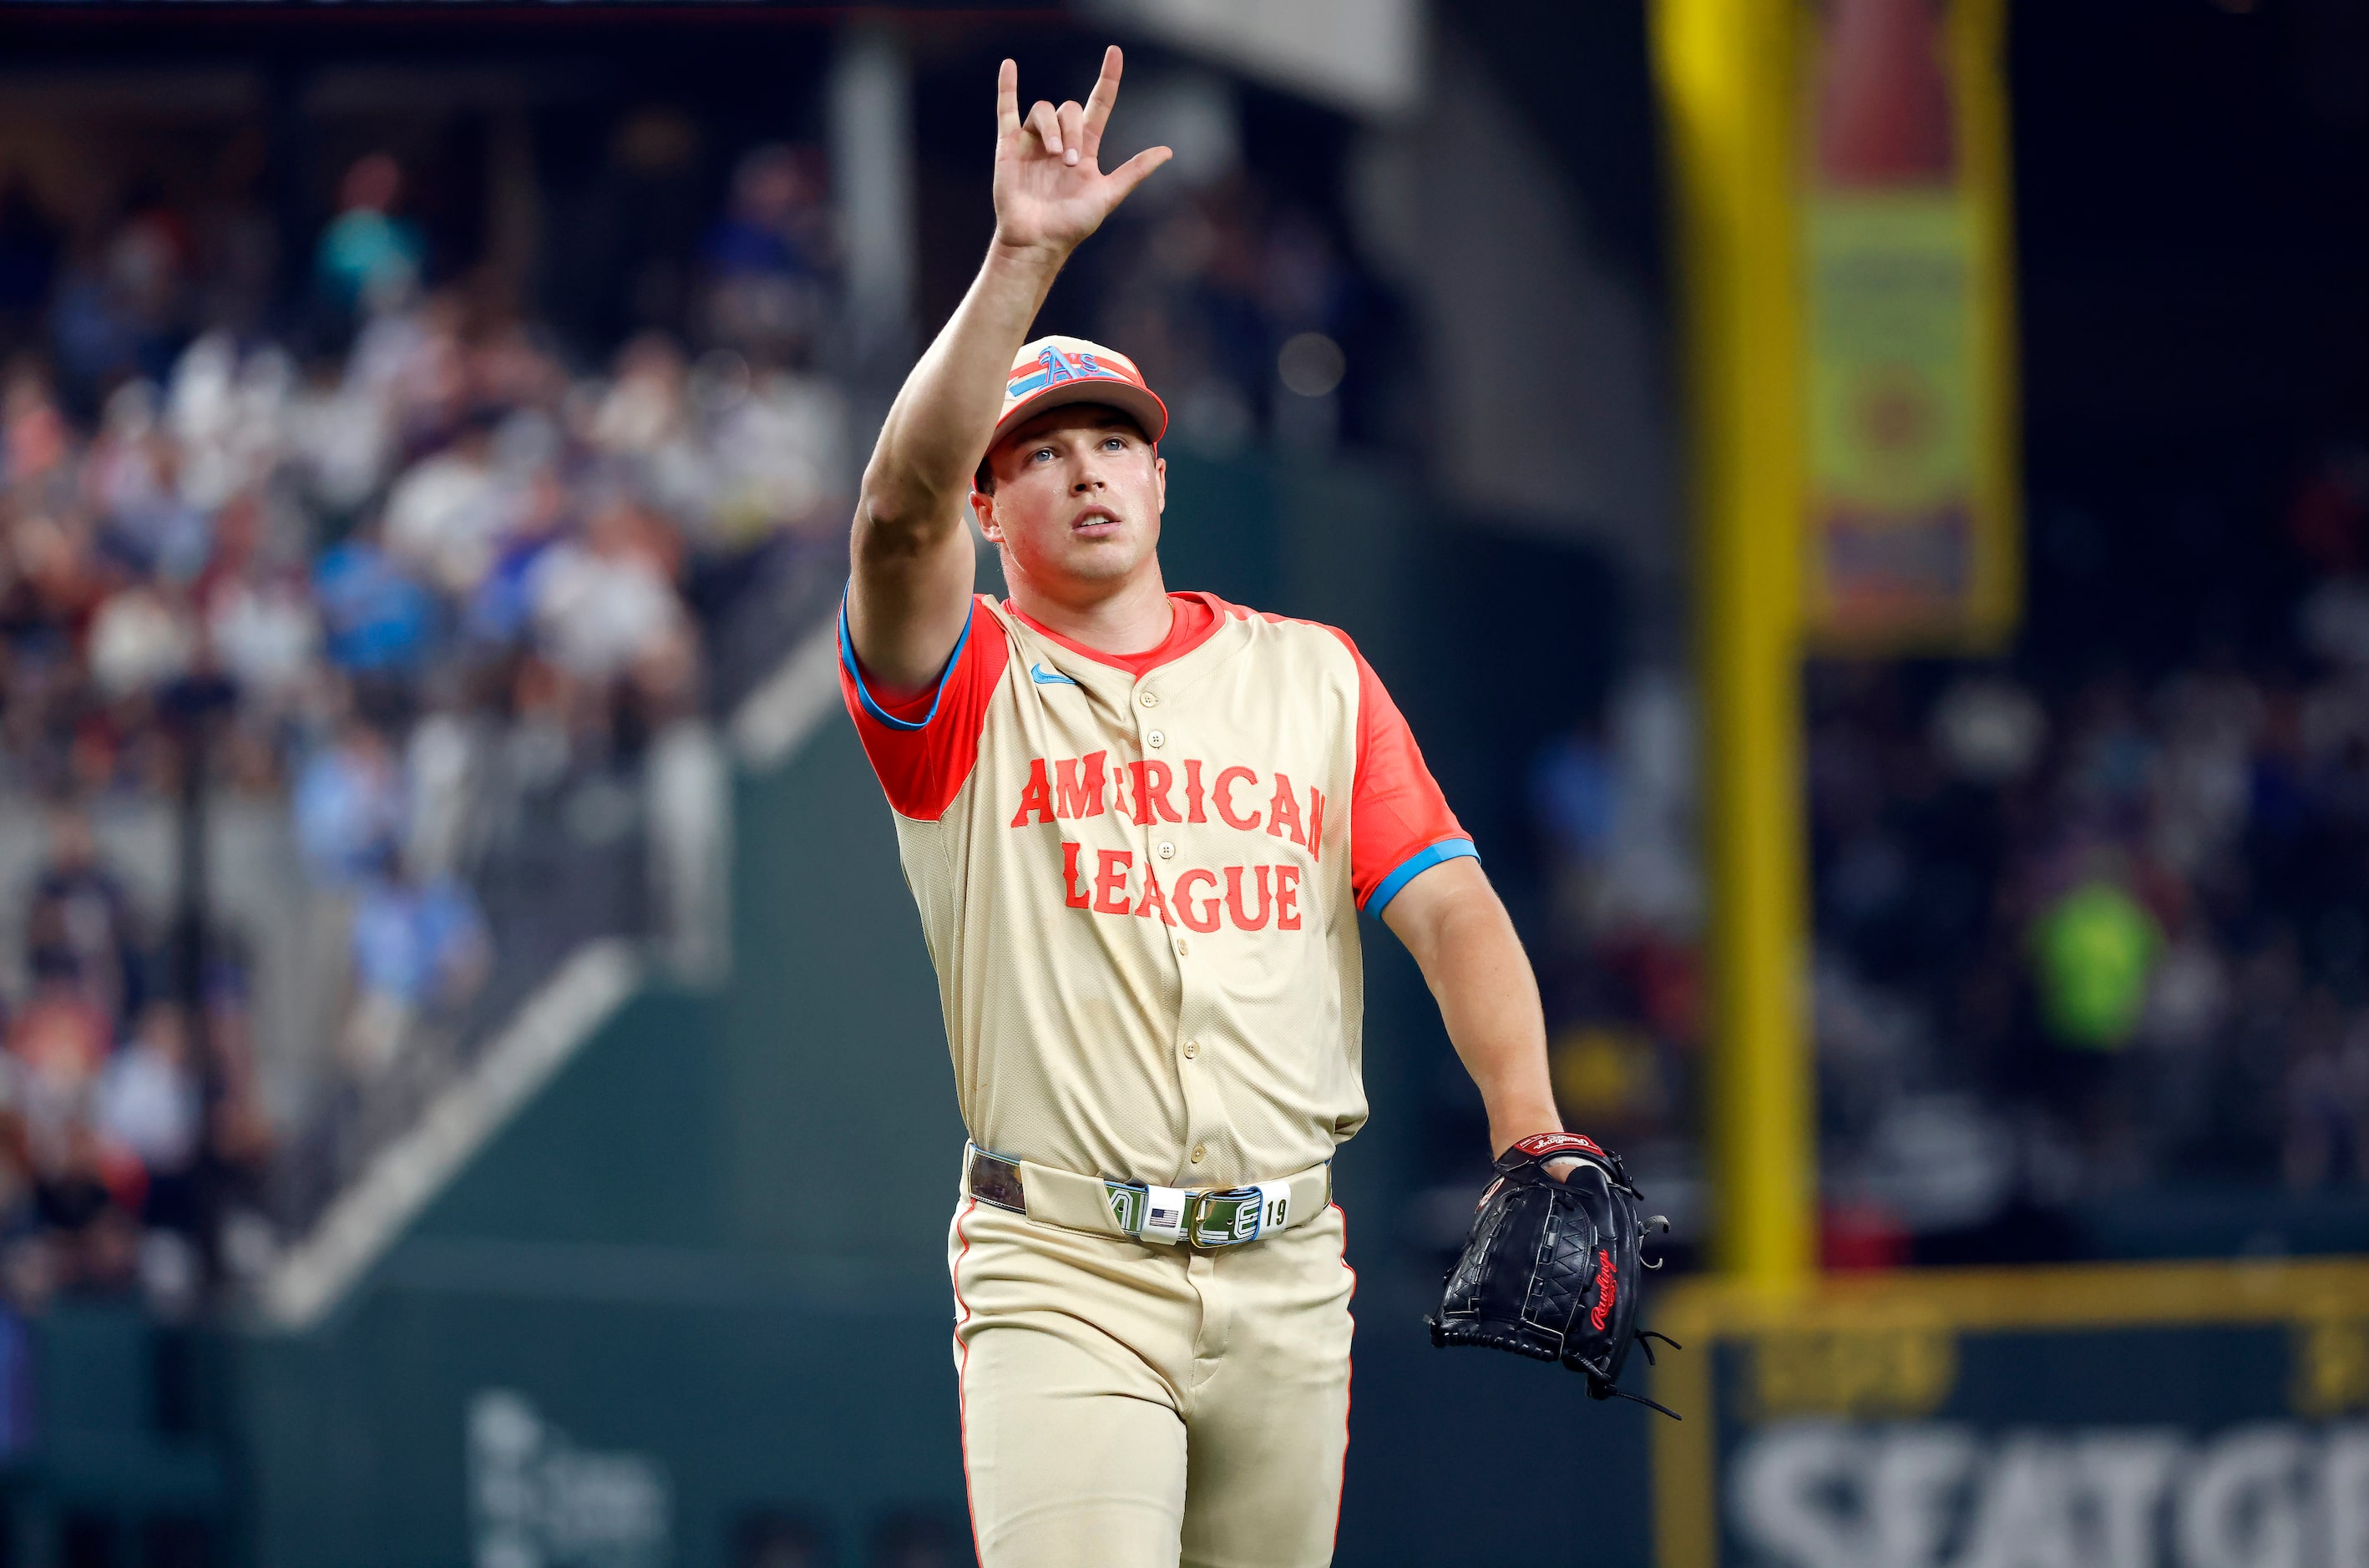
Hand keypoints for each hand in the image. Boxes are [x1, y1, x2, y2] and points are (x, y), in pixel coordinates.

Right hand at [992, 47, 1171, 258]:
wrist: (1038, 241)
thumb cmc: (1072, 225)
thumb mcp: (1109, 195)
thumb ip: (1135, 172)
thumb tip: (1168, 151)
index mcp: (1086, 149)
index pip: (1099, 105)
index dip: (1108, 79)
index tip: (1115, 52)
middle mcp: (1060, 141)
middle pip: (1070, 109)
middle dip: (1073, 130)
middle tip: (1071, 161)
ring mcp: (1034, 142)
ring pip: (1044, 110)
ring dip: (1053, 127)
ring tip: (1055, 154)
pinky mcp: (1009, 147)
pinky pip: (1006, 110)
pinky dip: (1006, 87)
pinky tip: (1009, 65)